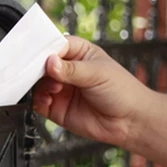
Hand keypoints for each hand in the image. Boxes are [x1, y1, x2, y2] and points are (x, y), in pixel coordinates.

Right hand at [33, 36, 153, 147]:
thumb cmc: (122, 91)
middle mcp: (67, 70)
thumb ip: (71, 69)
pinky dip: (38, 101)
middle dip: (38, 68)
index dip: (46, 48)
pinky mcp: (55, 108)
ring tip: (54, 88)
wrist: (129, 122)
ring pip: (38, 83)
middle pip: (42, 64)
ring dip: (40, 85)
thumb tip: (50, 62)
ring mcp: (60, 89)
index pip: (56, 45)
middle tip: (41, 72)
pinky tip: (48, 100)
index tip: (41, 55)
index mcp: (79, 53)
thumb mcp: (97, 73)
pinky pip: (38, 102)